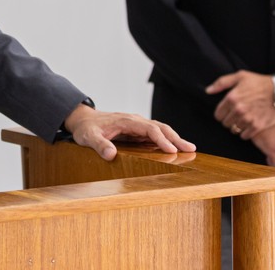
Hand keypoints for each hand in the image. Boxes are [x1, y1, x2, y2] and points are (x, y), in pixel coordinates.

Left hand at [63, 105, 195, 159]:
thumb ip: (99, 145)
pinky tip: (174, 149)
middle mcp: (135, 121)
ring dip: (174, 139)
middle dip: (175, 137)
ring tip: (189, 150)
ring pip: (159, 130)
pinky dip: (166, 140)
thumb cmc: (86, 128)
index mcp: (126, 121)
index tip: (172, 150)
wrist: (83, 120)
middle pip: (160, 127)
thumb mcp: (88, 137)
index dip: (161, 139)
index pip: (149, 128)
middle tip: (191, 149)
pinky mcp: (136, 131)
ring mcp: (137, 125)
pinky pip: (154, 135)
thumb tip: (111, 155)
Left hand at [206, 70, 274, 138]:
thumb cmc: (260, 82)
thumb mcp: (240, 76)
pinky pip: (244, 136)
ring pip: (234, 130)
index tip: (227, 112)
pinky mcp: (257, 126)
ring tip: (243, 120)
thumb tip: (208, 91)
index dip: (221, 114)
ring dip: (237, 126)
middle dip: (229, 120)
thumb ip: (221, 83)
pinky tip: (249, 126)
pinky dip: (245, 133)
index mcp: (231, 98)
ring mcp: (248, 119)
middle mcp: (238, 110)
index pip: (218, 115)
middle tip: (236, 116)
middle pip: (225, 123)